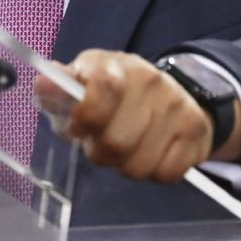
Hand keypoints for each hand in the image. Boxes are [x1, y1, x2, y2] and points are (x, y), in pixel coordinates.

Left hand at [32, 50, 240, 182]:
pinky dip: (154, 171)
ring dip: (126, 165)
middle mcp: (150, 81)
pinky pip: (166, 173)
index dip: (85, 117)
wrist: (176, 94)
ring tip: (126, 148)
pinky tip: (151, 152)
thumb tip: (42, 86)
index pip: (103, 89)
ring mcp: (177, 106)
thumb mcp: (83, 85)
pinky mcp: (197, 132)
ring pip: (139, 165)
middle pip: (116, 142)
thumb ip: (60, 89)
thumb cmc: (115, 95)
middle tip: (100, 142)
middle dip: (100, 151)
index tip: (77, 128)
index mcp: (115, 66)